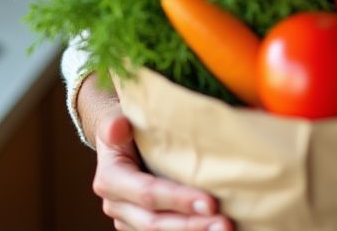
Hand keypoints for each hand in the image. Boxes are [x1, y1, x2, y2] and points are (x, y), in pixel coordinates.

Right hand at [92, 107, 232, 230]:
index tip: (211, 202)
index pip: (148, 193)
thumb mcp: (117, 117)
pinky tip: (213, 227)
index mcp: (110, 180)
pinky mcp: (141, 224)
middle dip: (192, 225)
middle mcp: (116, 205)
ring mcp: (129, 219)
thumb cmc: (127, 124)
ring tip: (225, 228)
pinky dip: (190, 230)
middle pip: (155, 222)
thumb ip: (115, 125)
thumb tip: (118, 127)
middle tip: (225, 223)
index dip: (178, 200)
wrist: (120, 136)